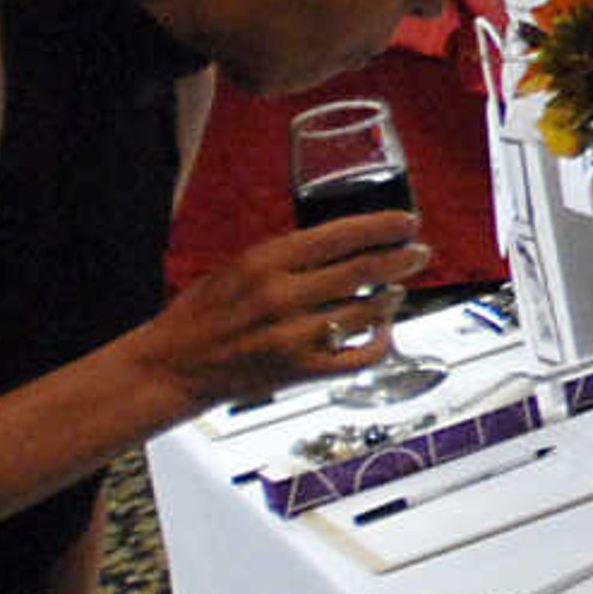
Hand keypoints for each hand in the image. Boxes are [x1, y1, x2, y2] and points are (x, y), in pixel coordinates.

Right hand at [136, 214, 432, 406]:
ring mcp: (294, 336)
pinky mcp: (301, 371)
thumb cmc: (201, 314)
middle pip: (363, 270)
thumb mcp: (238, 267)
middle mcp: (282, 297)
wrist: (172, 367)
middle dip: (401, 258)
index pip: (339, 235)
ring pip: (367, 311)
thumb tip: (341, 243)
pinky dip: (379, 342)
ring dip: (391, 298)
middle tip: (420, 252)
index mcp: (264, 263)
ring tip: (399, 290)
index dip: (381, 226)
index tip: (407, 222)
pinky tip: (381, 330)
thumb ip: (287, 257)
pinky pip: (359, 356)